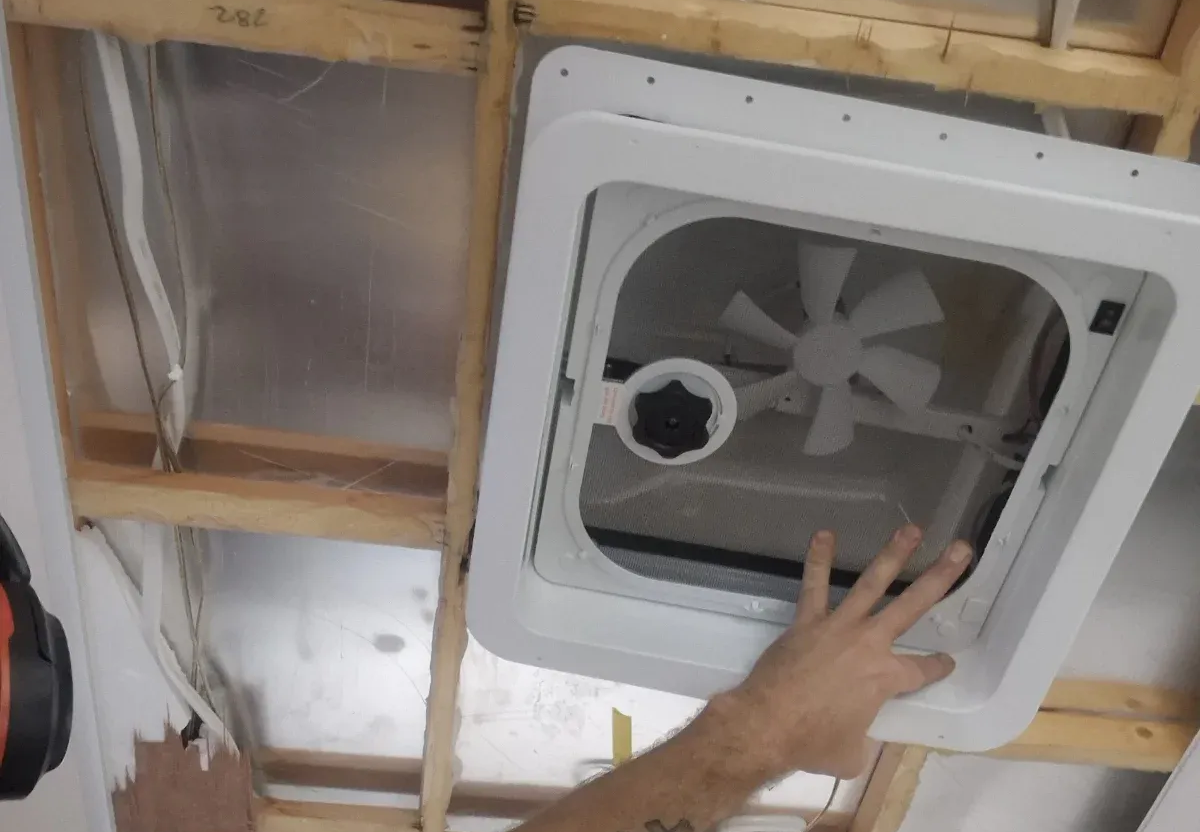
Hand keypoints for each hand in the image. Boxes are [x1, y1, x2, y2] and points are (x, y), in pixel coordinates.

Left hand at [710, 524, 971, 778]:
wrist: (767, 724)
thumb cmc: (812, 743)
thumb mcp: (851, 752)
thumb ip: (861, 738)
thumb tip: (855, 737)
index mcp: (886, 678)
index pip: (921, 670)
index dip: (936, 667)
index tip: (946, 661)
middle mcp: (869, 644)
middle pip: (913, 605)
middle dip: (941, 576)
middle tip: (961, 549)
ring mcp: (838, 627)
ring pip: (871, 583)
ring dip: (892, 555)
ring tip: (910, 529)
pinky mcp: (807, 621)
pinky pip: (813, 585)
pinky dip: (818, 560)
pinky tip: (823, 534)